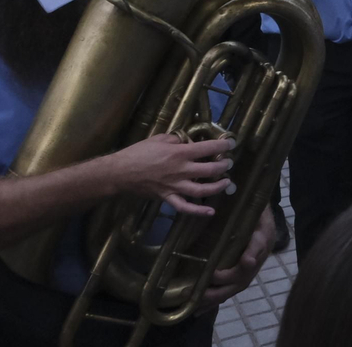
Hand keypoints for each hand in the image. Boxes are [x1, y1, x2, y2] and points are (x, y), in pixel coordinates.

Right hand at [104, 134, 232, 214]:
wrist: (120, 172)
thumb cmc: (138, 152)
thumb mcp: (159, 139)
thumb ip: (177, 140)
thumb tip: (189, 142)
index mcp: (179, 153)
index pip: (208, 148)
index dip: (223, 146)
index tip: (231, 144)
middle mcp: (180, 170)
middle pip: (210, 170)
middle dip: (224, 166)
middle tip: (229, 162)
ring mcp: (174, 186)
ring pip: (202, 190)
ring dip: (218, 186)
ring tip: (226, 182)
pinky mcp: (167, 198)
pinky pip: (185, 207)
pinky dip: (198, 211)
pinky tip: (210, 211)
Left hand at [201, 207, 272, 306]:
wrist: (260, 215)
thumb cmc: (251, 207)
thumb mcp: (250, 202)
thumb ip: (242, 200)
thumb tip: (226, 186)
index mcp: (262, 235)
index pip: (259, 246)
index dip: (253, 254)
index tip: (247, 260)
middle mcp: (259, 255)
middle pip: (245, 275)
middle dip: (227, 282)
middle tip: (210, 284)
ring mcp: (251, 268)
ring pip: (236, 286)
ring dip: (217, 296)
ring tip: (199, 305)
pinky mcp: (242, 275)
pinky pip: (230, 289)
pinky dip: (215, 300)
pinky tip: (199, 310)